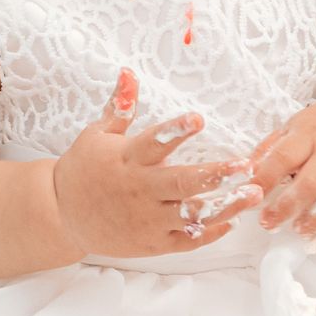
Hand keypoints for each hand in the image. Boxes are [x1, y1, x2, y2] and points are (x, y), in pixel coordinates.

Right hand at [51, 71, 258, 258]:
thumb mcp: (97, 134)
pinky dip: (210, 233)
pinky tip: (232, 220)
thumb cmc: (83, 170)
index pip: (154, 143)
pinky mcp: (152, 243)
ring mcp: (148, 220)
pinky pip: (187, 241)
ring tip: (253, 194)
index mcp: (127, 160)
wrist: (62, 215)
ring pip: (192, 215)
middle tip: (246, 165)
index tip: (199, 118)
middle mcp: (140, 190)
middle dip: (216, 174)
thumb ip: (121, 107)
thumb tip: (128, 72)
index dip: (176, 131)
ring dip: (226, 205)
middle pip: (182, 183)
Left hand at [249, 90, 315, 243]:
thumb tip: (246, 171)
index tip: (250, 195)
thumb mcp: (300, 123)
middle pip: (311, 183)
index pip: (284, 157)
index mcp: (312, 133)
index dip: (264, 178)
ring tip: (301, 230)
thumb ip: (273, 147)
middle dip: (286, 207)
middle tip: (269, 222)